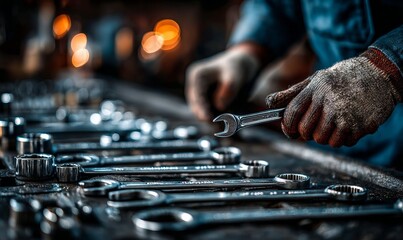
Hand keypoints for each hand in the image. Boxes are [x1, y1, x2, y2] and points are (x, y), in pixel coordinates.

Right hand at [186, 44, 260, 120]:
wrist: (240, 65)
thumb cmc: (236, 67)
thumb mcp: (234, 76)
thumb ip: (227, 91)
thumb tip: (220, 106)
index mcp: (197, 75)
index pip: (196, 95)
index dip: (201, 108)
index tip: (206, 119)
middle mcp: (194, 85)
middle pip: (196, 105)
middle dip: (205, 116)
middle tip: (216, 126)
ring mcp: (199, 94)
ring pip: (201, 111)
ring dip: (210, 119)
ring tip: (221, 126)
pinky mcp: (205, 101)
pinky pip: (208, 112)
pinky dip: (214, 118)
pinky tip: (222, 124)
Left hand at [265, 49, 402, 146]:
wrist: (379, 73)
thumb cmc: (343, 77)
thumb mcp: (316, 79)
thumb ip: (292, 93)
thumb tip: (269, 102)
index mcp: (315, 89)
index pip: (292, 113)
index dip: (287, 126)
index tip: (290, 131)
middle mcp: (329, 101)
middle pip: (306, 131)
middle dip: (307, 133)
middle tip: (315, 126)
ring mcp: (345, 114)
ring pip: (323, 140)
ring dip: (326, 136)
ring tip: (334, 122)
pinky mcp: (360, 126)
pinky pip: (342, 143)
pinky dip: (343, 138)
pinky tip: (349, 123)